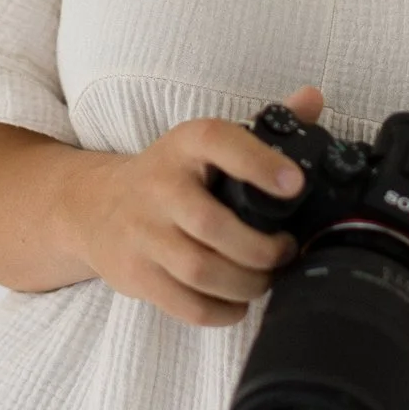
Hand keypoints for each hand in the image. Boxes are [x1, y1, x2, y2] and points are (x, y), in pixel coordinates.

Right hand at [57, 86, 327, 327]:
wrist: (95, 206)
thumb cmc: (171, 175)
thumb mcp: (206, 144)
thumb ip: (264, 126)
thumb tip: (313, 98)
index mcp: (183, 146)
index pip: (217, 142)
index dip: (258, 163)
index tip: (296, 185)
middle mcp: (158, 186)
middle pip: (212, 225)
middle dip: (262, 249)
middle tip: (286, 251)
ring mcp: (142, 234)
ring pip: (201, 271)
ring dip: (247, 283)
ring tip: (266, 278)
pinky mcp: (135, 275)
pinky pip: (186, 305)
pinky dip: (223, 311)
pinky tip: (238, 301)